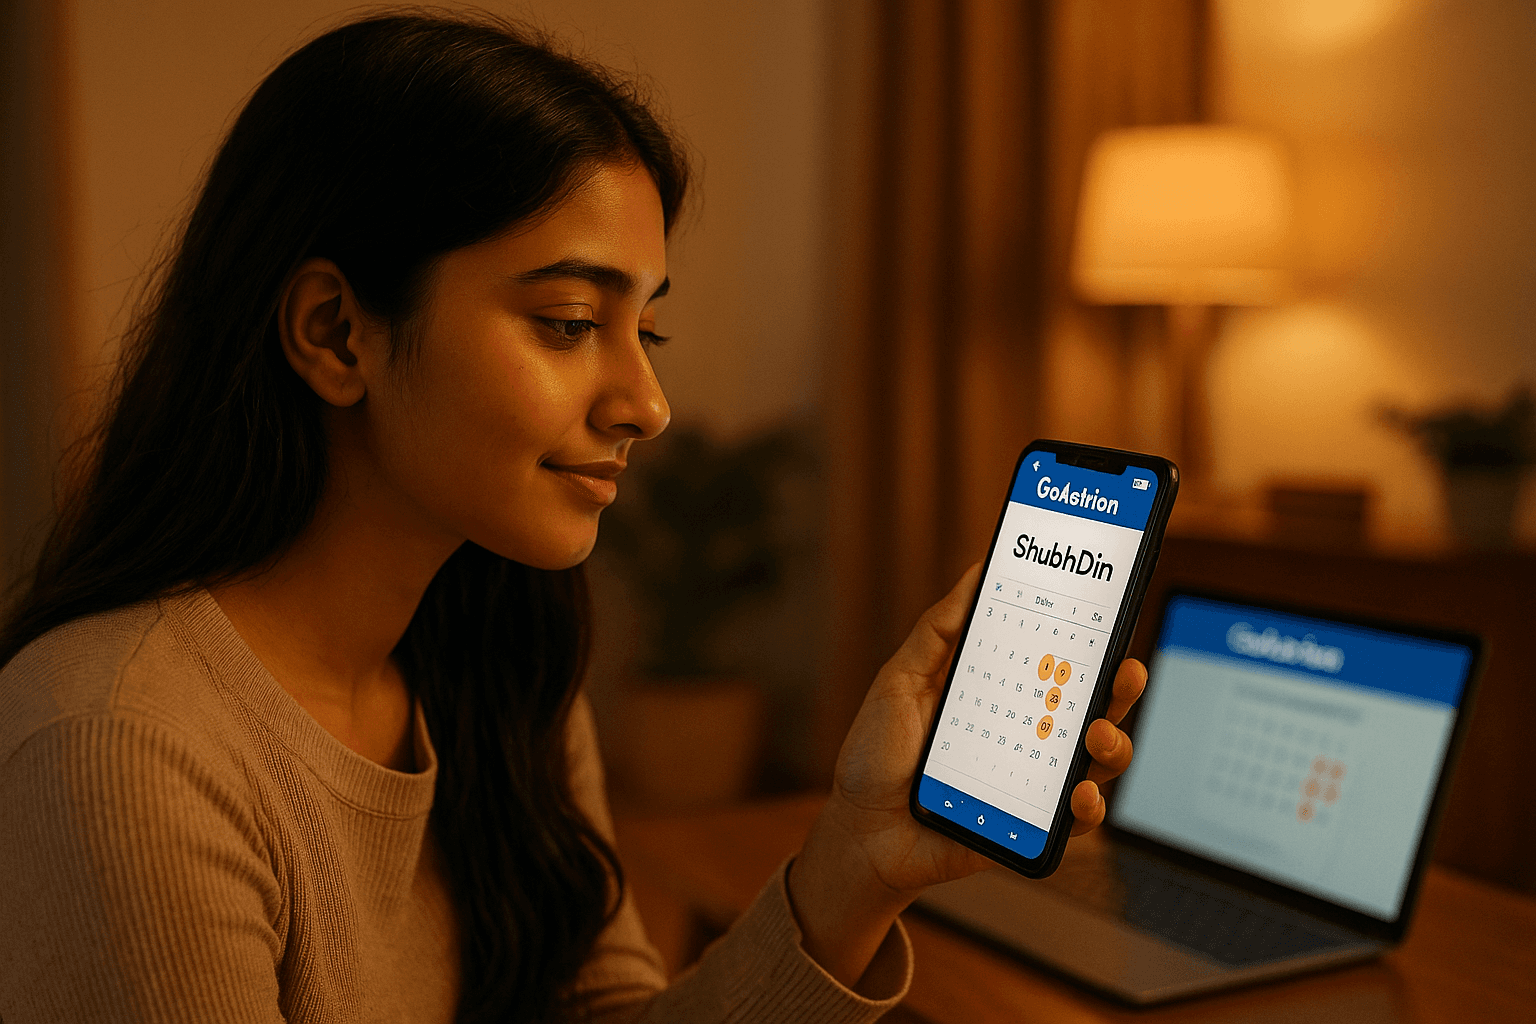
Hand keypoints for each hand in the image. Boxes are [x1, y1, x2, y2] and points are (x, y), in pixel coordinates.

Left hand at [788, 564, 1146, 985]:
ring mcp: (1032, 780)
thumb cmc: (876, 755)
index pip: (1055, 660)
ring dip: (1113, 743)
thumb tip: (976, 573)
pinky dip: (1088, 806)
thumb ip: (938, 631)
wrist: (859, 831)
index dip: (1088, 638)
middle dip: (1120, 686)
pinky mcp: (1030, 826)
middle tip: (1124, 672)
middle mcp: (1025, 733)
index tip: (1109, 613)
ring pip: (1097, 759)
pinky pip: (1077, 819)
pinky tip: (1078, 794)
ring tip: (1096, 735)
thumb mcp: (900, 681)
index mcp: (999, 693)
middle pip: (1090, 704)